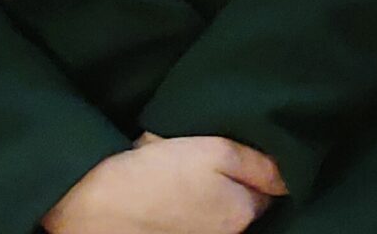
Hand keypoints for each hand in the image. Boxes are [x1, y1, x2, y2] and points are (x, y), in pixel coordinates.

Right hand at [41, 136, 285, 233]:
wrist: (89, 205)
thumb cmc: (155, 173)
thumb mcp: (216, 150)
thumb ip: (259, 165)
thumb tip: (287, 176)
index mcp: (241, 215)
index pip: (270, 189)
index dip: (258, 167)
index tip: (242, 152)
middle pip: (243, 205)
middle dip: (234, 186)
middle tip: (206, 162)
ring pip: (217, 215)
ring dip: (208, 198)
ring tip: (182, 179)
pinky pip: (194, 225)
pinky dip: (187, 212)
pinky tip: (166, 197)